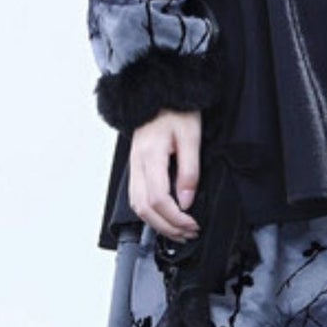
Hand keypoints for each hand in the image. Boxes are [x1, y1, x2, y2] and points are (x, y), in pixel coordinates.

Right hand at [129, 108, 201, 239]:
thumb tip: (186, 201)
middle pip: (145, 208)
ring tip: (179, 230)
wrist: (158, 93)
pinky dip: (150, 213)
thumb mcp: (191, 137)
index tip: (193, 223)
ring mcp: (134, 166)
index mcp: (150, 156)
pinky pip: (136, 197)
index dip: (176, 217)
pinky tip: (164, 217)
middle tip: (188, 232)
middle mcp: (137, 164)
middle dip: (167, 227)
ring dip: (158, 224)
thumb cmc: (176, 110)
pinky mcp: (136, 167)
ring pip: (138, 206)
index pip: (158, 199)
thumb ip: (189, 171)